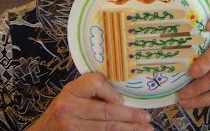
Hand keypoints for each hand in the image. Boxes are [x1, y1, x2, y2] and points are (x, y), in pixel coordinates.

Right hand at [28, 73, 152, 130]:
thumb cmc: (63, 107)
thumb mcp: (73, 92)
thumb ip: (92, 90)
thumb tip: (121, 95)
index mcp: (71, 91)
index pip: (96, 83)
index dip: (112, 92)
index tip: (123, 99)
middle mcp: (70, 109)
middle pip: (106, 111)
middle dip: (130, 116)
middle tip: (146, 117)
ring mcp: (72, 128)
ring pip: (106, 128)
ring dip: (129, 129)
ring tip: (145, 129)